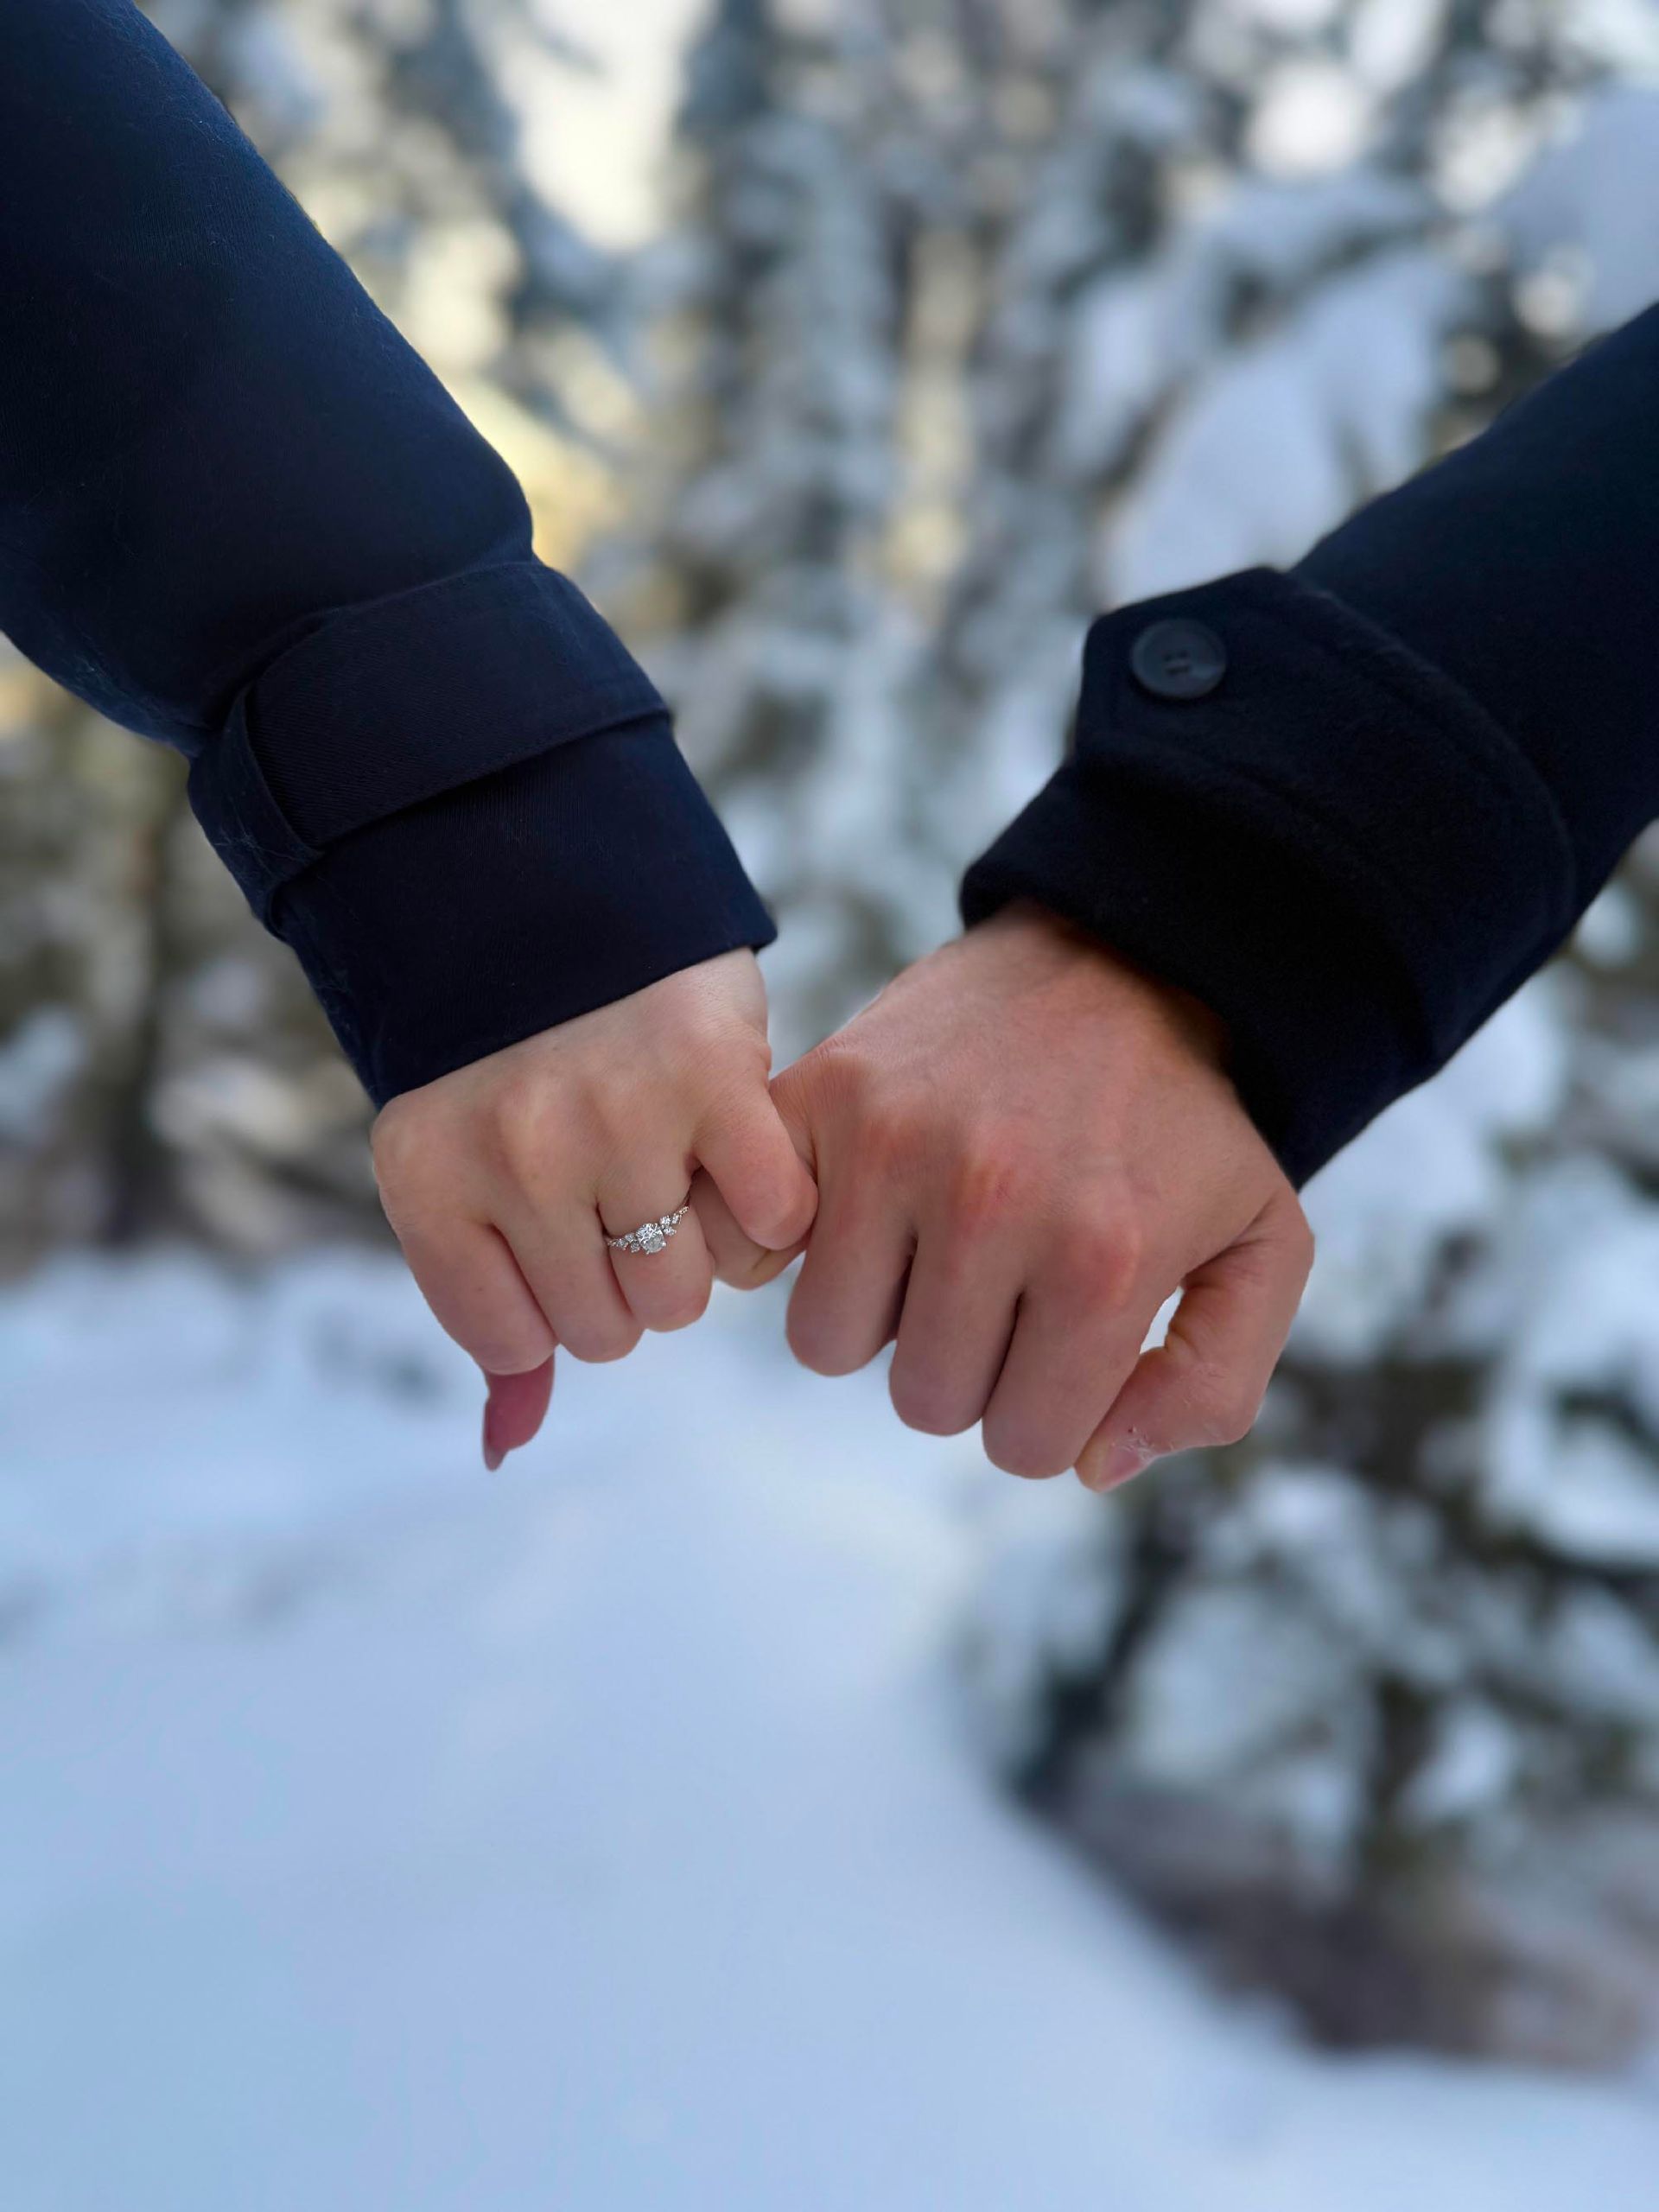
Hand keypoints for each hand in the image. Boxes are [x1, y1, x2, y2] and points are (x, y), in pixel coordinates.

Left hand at [370, 949, 816, 1468]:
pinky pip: (772, 1222)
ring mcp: (613, 1117)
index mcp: (429, 1180)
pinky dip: (772, 1207)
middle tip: (631, 1189)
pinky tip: (741, 1155)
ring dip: (700, 1247)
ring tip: (679, 1166)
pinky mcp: (712, 1077)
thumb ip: (491, 1310)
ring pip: (688, 1292)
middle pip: (613, 1328)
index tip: (564, 1231)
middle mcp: (512, 1156)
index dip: (558, 1301)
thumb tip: (505, 1448)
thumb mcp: (461, 1171)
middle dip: (631, 1277)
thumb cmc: (509, 1056)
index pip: (520, 1341)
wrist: (552, 881)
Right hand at [697, 906, 1311, 1488]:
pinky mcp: (823, 1094)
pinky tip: (862, 1208)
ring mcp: (891, 1143)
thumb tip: (1092, 1467)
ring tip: (938, 1242)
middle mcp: (989, 1204)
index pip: (1021, 1445)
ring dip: (883, 1314)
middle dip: (967, 1363)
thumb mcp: (1263, 1247)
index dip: (1045, 1410)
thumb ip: (1213, 1385)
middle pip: (922, 1399)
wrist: (1119, 959)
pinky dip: (796, 1246)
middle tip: (1006, 1282)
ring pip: (830, 1341)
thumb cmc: (1185, 1125)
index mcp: (1101, 1261)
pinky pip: (758, 1245)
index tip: (1065, 1340)